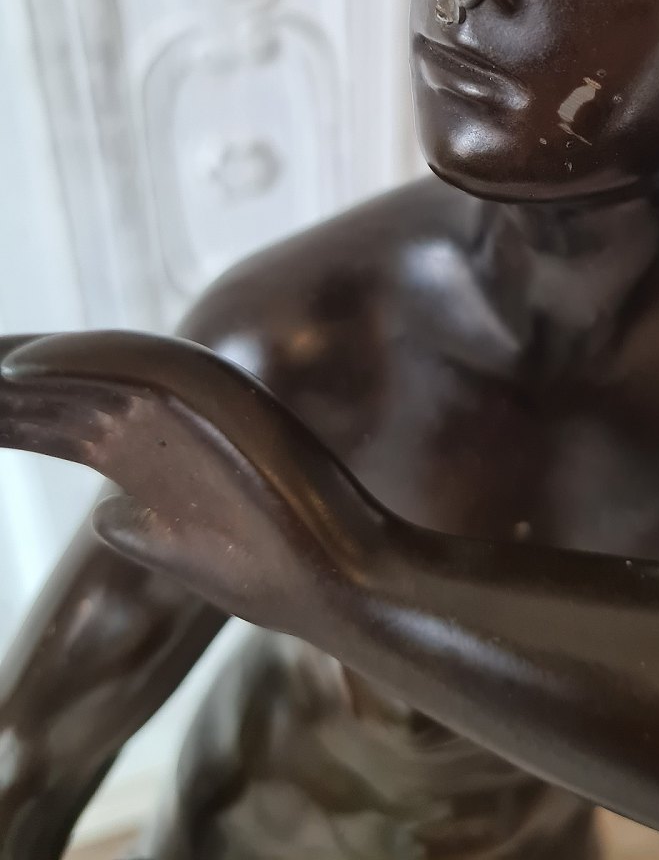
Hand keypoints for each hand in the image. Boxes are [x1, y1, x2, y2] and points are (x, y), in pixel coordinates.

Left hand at [0, 332, 388, 634]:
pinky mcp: (211, 406)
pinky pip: (128, 369)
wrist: (339, 582)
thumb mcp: (191, 554)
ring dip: (20, 367)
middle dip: (5, 389)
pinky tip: (19, 369)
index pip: (55, 419)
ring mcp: (181, 410)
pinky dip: (74, 362)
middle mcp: (155, 424)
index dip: (7, 410)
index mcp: (143, 456)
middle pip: (58, 391)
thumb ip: (147, 532)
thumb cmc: (274, 572)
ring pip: (81, 373)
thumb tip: (107, 518)